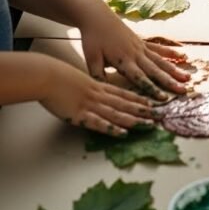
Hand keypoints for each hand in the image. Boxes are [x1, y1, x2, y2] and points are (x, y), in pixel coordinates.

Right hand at [40, 61, 156, 135]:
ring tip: (149, 125)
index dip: (140, 99)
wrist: (47, 75)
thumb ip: (91, 87)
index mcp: (100, 86)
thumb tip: (97, 92)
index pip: (124, 93)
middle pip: (126, 104)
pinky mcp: (80, 115)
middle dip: (144, 111)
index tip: (154, 103)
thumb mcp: (80, 79)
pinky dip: (112, 128)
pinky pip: (99, 123)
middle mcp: (100, 95)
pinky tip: (123, 133)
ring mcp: (91, 105)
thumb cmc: (60, 77)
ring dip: (134, 120)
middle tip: (160, 116)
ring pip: (117, 113)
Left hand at [80, 10, 189, 99]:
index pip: (139, 78)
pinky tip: (183, 56)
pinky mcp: (142, 42)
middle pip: (155, 70)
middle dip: (170, 81)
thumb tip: (104, 92)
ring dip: (174, 69)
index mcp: (123, 60)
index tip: (164, 97)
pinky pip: (159, 49)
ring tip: (187, 77)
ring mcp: (141, 47)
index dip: (152, 88)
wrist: (97, 16)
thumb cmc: (92, 39)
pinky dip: (171, 53)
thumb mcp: (91, 59)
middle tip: (183, 90)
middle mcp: (135, 54)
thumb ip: (98, 76)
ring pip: (160, 60)